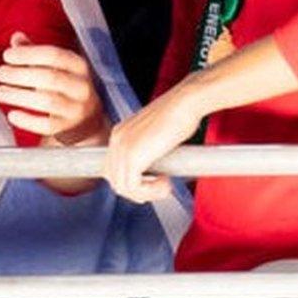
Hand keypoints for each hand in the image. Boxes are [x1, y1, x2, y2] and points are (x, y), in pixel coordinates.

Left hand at [0, 33, 104, 144]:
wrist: (86, 120)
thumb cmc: (64, 87)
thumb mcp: (54, 66)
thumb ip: (34, 51)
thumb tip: (16, 38)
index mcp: (78, 66)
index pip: (54, 55)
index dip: (27, 54)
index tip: (7, 56)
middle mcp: (81, 87)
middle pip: (49, 78)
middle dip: (19, 74)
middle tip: (1, 73)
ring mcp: (76, 109)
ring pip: (47, 101)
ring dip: (18, 96)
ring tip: (1, 92)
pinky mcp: (68, 128)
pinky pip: (47, 125)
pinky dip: (26, 120)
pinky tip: (12, 114)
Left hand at [104, 79, 207, 203]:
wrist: (185, 103)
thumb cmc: (180, 116)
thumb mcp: (157, 135)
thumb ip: (148, 150)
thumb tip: (154, 173)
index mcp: (120, 135)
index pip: (112, 169)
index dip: (132, 182)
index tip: (153, 182)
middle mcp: (116, 140)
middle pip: (115, 181)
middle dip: (139, 191)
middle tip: (161, 186)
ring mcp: (122, 147)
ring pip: (122, 188)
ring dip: (146, 194)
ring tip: (166, 185)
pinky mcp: (133, 155)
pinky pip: (133, 187)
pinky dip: (150, 192)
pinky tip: (166, 182)